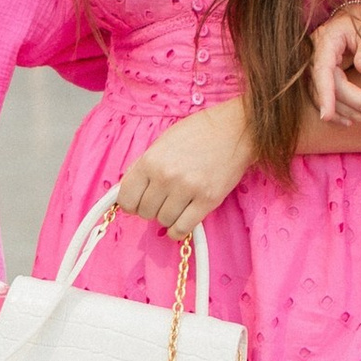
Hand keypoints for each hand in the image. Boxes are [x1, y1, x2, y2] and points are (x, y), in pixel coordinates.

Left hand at [113, 96, 252, 236]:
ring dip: (167, 217)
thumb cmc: (197, 133)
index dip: (131, 203)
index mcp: (151, 161)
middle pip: (145, 212)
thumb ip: (144, 168)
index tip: (138, 202)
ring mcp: (187, 190)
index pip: (126, 199)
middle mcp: (166, 177)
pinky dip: (177, 230)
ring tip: (175, 205)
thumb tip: (127, 192)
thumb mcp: (162, 143)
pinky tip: (180, 222)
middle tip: (161, 200)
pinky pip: (182, 228)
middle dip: (151, 209)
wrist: (234, 130)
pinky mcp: (207, 201)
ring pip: (163, 221)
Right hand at [311, 0, 360, 126]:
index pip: (322, 72)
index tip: (327, 115)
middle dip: (355, 107)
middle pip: (330, 89)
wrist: (355, 16)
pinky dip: (338, 112)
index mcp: (324, 43)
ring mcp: (315, 69)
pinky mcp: (320, 78)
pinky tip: (352, 122)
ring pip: (326, 99)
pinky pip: (324, 99)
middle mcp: (314, 58)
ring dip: (349, 113)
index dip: (324, 95)